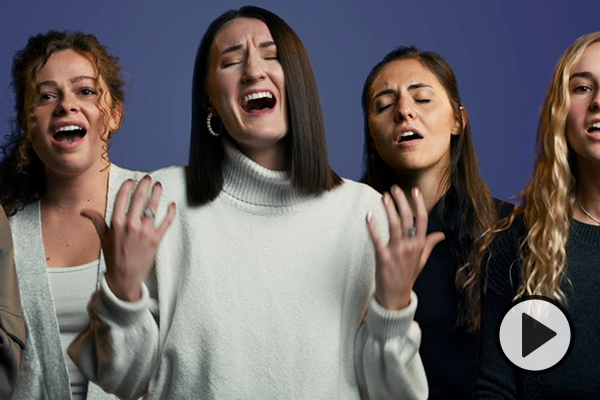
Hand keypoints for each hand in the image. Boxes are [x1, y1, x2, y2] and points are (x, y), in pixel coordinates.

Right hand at [82, 175, 175, 301]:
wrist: (124, 277)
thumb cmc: (114, 257)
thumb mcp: (103, 238)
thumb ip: (97, 221)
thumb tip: (84, 211)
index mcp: (116, 223)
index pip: (122, 198)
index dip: (128, 187)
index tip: (131, 180)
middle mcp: (131, 225)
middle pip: (139, 199)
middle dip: (144, 185)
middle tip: (148, 178)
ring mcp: (144, 232)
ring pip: (153, 208)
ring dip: (157, 194)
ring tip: (159, 186)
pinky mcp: (156, 239)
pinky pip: (165, 223)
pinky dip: (170, 213)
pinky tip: (172, 205)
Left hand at [366, 185, 444, 309]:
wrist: (396, 296)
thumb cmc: (407, 275)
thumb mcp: (421, 260)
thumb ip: (429, 244)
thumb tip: (441, 234)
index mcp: (420, 245)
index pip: (422, 220)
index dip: (419, 204)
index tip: (415, 190)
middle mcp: (410, 247)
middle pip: (408, 219)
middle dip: (402, 201)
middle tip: (394, 188)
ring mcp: (397, 252)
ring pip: (395, 226)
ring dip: (389, 209)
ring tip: (383, 197)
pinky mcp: (383, 258)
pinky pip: (377, 240)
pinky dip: (373, 227)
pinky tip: (368, 216)